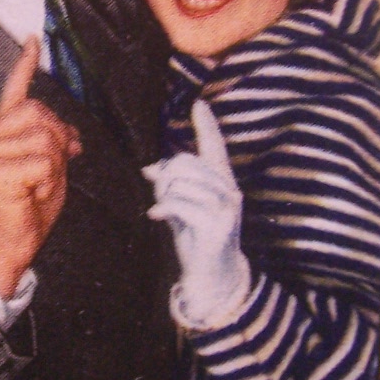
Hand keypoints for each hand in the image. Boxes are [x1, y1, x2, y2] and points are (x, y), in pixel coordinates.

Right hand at [0, 38, 81, 298]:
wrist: (14, 239)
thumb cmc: (29, 205)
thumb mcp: (50, 168)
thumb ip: (57, 146)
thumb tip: (72, 136)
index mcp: (4, 131)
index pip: (16, 91)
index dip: (25, 65)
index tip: (33, 39)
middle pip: (44, 115)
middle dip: (59, 143)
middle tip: (46, 172)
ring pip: (46, 138)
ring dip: (54, 166)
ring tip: (37, 185)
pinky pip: (43, 162)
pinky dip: (48, 181)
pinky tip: (32, 192)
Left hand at [144, 99, 250, 329]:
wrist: (212, 276)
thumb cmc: (196, 239)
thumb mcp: (182, 208)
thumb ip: (170, 187)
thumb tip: (149, 169)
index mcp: (222, 182)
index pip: (214, 147)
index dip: (207, 126)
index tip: (199, 104)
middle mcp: (229, 191)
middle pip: (186, 164)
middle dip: (165, 177)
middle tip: (159, 196)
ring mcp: (227, 209)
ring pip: (182, 183)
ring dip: (164, 196)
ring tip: (162, 210)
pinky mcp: (219, 227)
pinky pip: (182, 205)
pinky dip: (163, 209)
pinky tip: (156, 216)